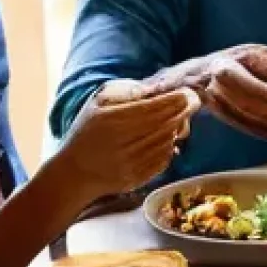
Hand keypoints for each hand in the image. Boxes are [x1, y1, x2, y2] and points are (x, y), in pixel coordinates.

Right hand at [57, 84, 200, 201]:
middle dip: (181, 112)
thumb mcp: (96, 104)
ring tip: (180, 119)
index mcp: (110, 121)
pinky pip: (162, 160)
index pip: (150, 109)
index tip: (185, 94)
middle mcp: (120, 143)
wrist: (74, 173)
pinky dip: (169, 148)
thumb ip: (122, 92)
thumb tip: (149, 89)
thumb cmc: (86, 132)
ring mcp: (129, 163)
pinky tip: (168, 139)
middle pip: (162, 125)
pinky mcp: (135, 178)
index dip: (171, 101)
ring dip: (176, 130)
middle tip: (192, 103)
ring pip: (165, 142)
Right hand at [143, 44, 266, 139]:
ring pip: (248, 115)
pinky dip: (264, 131)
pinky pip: (243, 125)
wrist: (190, 79)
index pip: (255, 72)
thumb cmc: (229, 64)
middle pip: (251, 99)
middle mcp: (218, 81)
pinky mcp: (218, 114)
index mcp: (228, 62)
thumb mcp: (249, 54)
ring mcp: (215, 99)